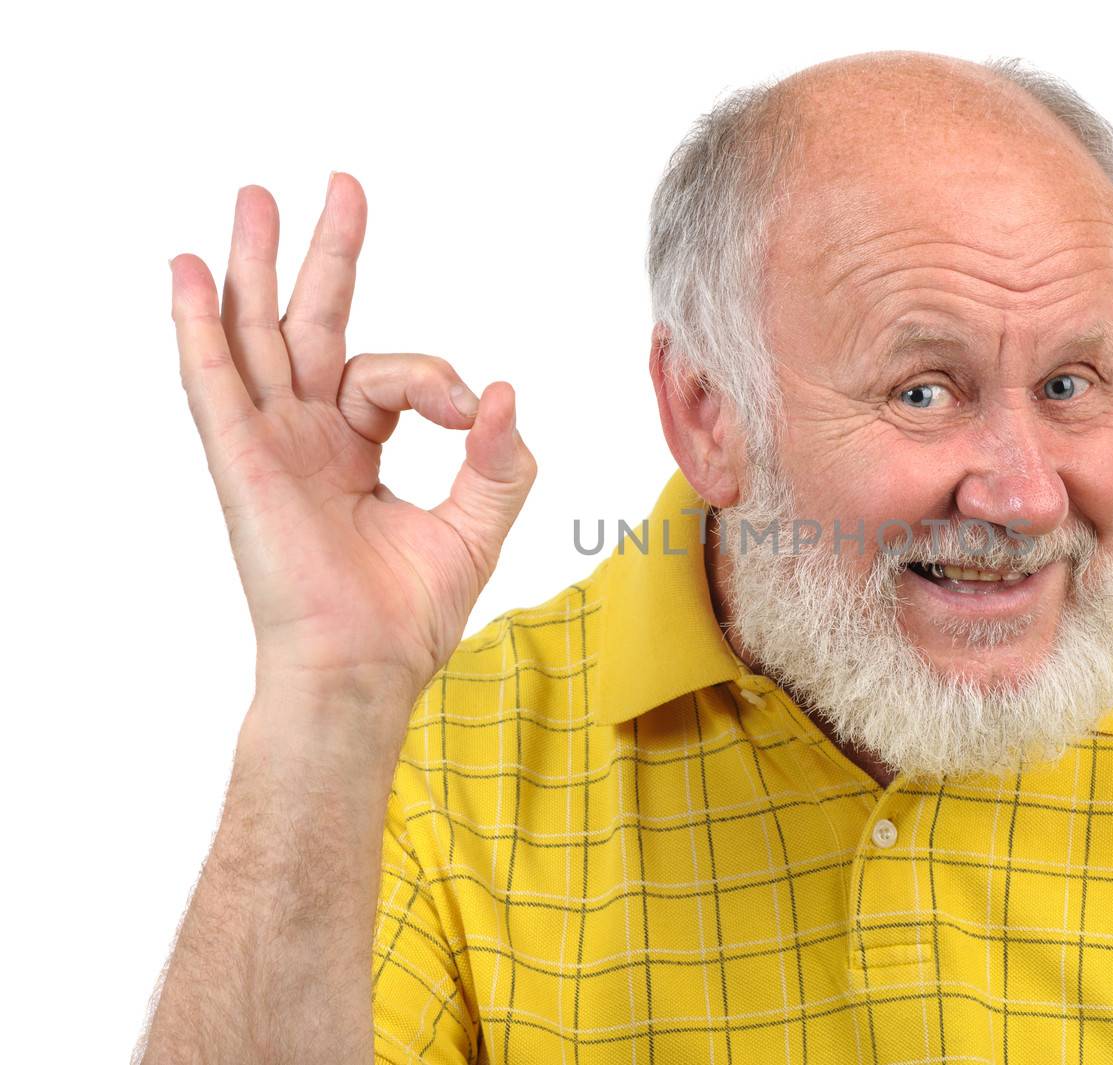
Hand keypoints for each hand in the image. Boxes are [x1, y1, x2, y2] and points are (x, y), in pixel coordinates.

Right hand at [170, 173, 536, 737]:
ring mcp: (270, 444)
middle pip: (311, 325)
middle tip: (343, 186)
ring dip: (255, 264)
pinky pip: (214, 381)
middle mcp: (307, 436)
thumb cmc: (409, 613)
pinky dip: (199, 325)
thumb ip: (501, 460)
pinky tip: (186, 272)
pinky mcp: (243, 461)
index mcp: (355, 447)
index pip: (394, 376)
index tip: (474, 413)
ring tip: (254, 195)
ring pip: (258, 334)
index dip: (439, 381)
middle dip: (326, 255)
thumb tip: (509, 392)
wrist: (364, 669)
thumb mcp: (476, 524)